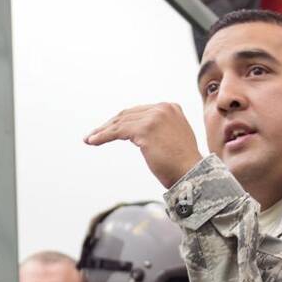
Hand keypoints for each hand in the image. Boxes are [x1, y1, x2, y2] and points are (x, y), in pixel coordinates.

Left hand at [84, 103, 202, 188]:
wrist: (191, 174)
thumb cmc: (181, 164)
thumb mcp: (172, 138)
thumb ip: (159, 130)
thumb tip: (139, 135)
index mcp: (170, 108)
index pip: (139, 112)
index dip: (121, 120)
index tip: (107, 129)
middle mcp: (163, 108)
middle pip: (128, 114)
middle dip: (109, 125)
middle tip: (94, 134)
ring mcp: (154, 117)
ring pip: (120, 122)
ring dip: (102, 131)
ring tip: (89, 139)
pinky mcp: (145, 129)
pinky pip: (118, 131)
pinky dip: (103, 136)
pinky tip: (93, 141)